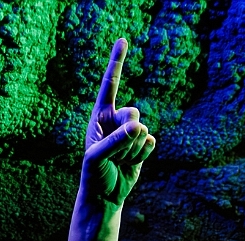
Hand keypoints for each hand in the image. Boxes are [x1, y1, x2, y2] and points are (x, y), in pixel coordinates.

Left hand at [82, 39, 155, 207]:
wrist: (104, 195)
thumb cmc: (94, 174)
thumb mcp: (97, 157)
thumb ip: (116, 141)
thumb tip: (139, 127)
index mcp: (100, 116)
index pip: (109, 85)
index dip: (116, 62)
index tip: (122, 40)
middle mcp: (116, 120)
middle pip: (133, 112)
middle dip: (127, 133)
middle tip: (115, 150)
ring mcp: (130, 133)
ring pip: (143, 129)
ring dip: (131, 149)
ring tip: (119, 160)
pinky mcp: (142, 146)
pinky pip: (150, 142)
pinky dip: (141, 154)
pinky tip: (130, 162)